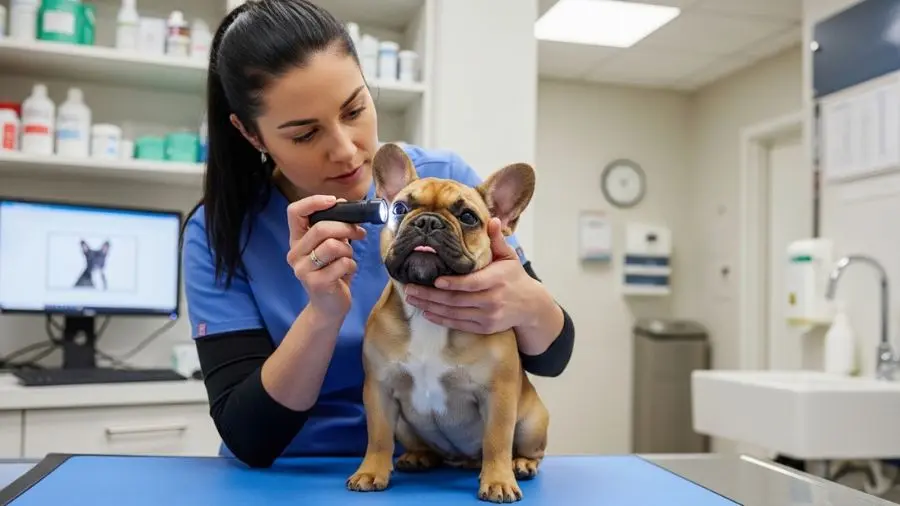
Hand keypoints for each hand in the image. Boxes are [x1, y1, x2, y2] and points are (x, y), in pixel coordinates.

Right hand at [286, 195, 366, 317]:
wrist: (329, 307)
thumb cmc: (332, 272)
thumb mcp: (330, 248)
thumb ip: (334, 228)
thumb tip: (346, 206)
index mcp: (297, 240)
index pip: (294, 212)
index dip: (314, 202)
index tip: (334, 202)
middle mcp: (295, 254)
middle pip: (321, 228)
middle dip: (346, 227)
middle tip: (359, 232)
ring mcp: (303, 270)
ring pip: (333, 245)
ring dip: (348, 249)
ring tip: (348, 257)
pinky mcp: (317, 283)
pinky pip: (343, 264)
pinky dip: (351, 265)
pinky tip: (347, 272)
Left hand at [404, 217, 538, 333]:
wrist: (530, 306)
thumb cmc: (514, 277)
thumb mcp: (509, 256)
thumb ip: (497, 239)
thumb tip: (491, 219)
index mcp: (497, 280)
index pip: (472, 283)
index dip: (453, 284)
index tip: (435, 280)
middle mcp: (492, 300)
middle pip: (457, 300)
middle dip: (430, 295)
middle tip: (410, 289)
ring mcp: (488, 316)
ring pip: (454, 313)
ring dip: (430, 307)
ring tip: (412, 298)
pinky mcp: (484, 328)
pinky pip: (459, 324)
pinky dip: (441, 319)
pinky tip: (426, 312)